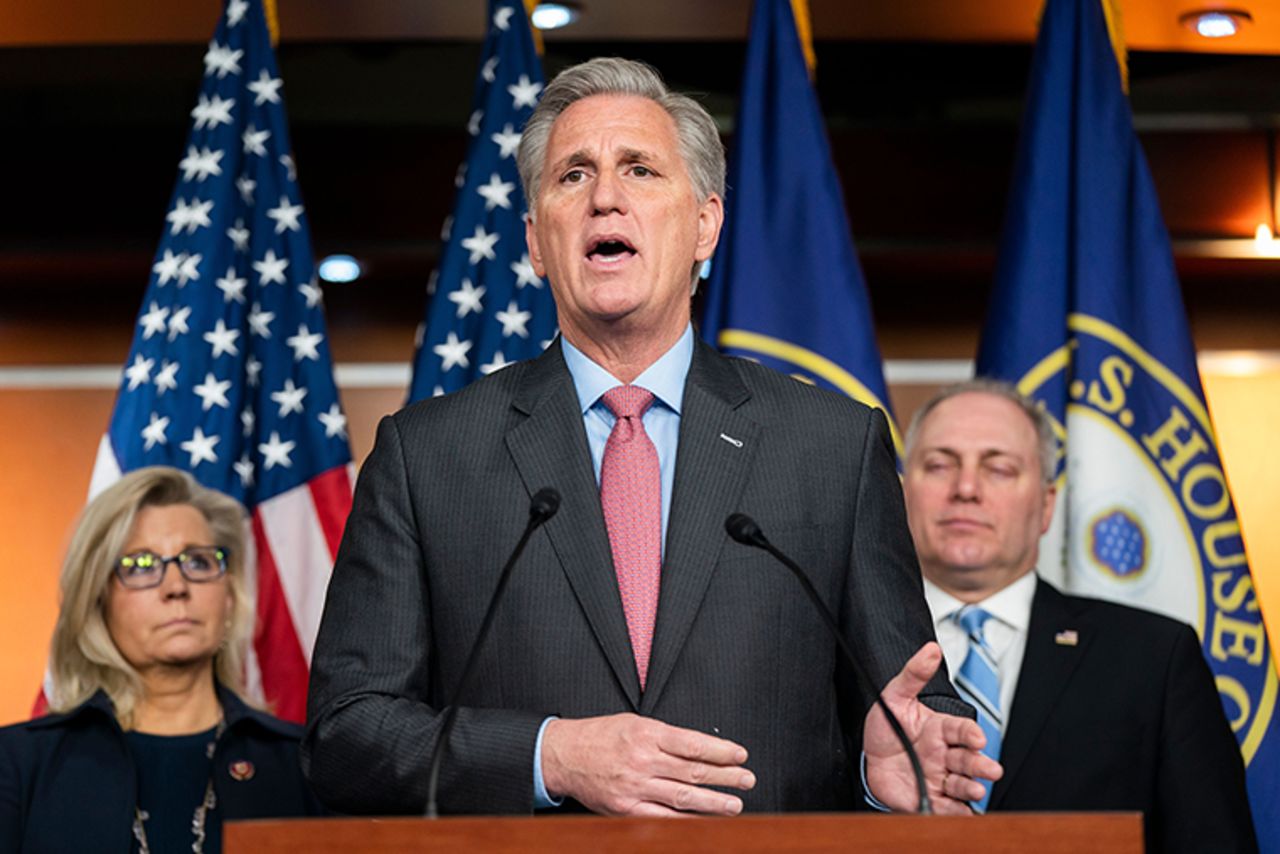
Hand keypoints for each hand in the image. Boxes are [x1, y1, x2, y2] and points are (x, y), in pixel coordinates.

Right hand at [540, 713, 755, 815]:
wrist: (563, 755)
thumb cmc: (600, 736)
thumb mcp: (634, 723)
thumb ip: (665, 736)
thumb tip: (700, 750)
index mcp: (647, 733)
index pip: (694, 744)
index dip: (722, 751)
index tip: (740, 755)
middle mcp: (643, 760)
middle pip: (694, 771)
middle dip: (725, 776)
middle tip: (747, 780)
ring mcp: (635, 786)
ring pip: (683, 796)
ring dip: (713, 802)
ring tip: (735, 804)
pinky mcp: (626, 808)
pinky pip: (662, 818)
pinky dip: (686, 821)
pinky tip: (704, 822)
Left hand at [864, 642, 1002, 813]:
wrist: (867, 757)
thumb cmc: (886, 726)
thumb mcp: (895, 695)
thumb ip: (913, 674)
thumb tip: (931, 648)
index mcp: (941, 729)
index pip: (962, 730)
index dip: (971, 734)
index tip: (977, 738)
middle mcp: (945, 754)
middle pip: (969, 760)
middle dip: (981, 765)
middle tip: (990, 770)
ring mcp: (939, 777)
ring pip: (962, 784)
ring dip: (972, 788)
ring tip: (975, 790)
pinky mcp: (930, 798)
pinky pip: (948, 807)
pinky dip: (955, 811)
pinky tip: (959, 810)